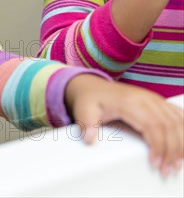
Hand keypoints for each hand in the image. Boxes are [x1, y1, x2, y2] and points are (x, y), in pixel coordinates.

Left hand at [65, 75, 183, 176]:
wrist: (92, 87)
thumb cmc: (90, 99)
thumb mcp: (83, 110)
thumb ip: (86, 124)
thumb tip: (89, 138)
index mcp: (130, 102)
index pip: (152, 125)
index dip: (158, 146)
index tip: (156, 163)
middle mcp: (146, 98)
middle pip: (168, 126)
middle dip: (172, 150)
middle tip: (168, 170)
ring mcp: (154, 99)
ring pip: (177, 121)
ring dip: (181, 143)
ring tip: (177, 164)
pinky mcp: (158, 102)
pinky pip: (178, 115)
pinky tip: (183, 145)